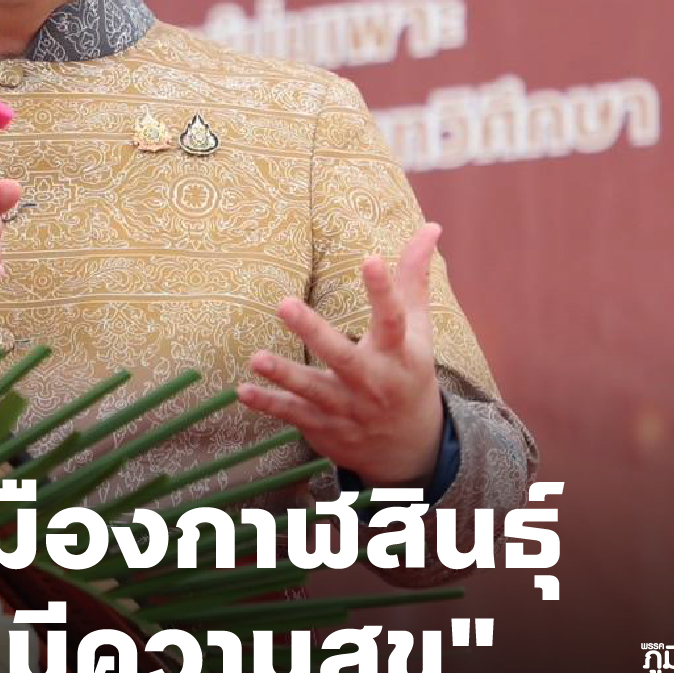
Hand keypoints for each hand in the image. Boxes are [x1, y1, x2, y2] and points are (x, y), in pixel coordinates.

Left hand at [236, 222, 446, 488]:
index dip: (383, 290)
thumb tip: (430, 226)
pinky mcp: (325, 426)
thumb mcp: (417, 329)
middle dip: (314, 332)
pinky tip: (243, 390)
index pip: (393, 319)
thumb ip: (413, 279)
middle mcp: (373, 381)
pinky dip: (268, 404)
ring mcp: (347, 407)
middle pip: (343, 357)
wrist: (411, 446)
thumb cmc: (408, 372)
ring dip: (284, 375)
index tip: (372, 258)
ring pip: (313, 390)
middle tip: (284, 304)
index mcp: (398, 354)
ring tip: (256, 357)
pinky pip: (293, 415)